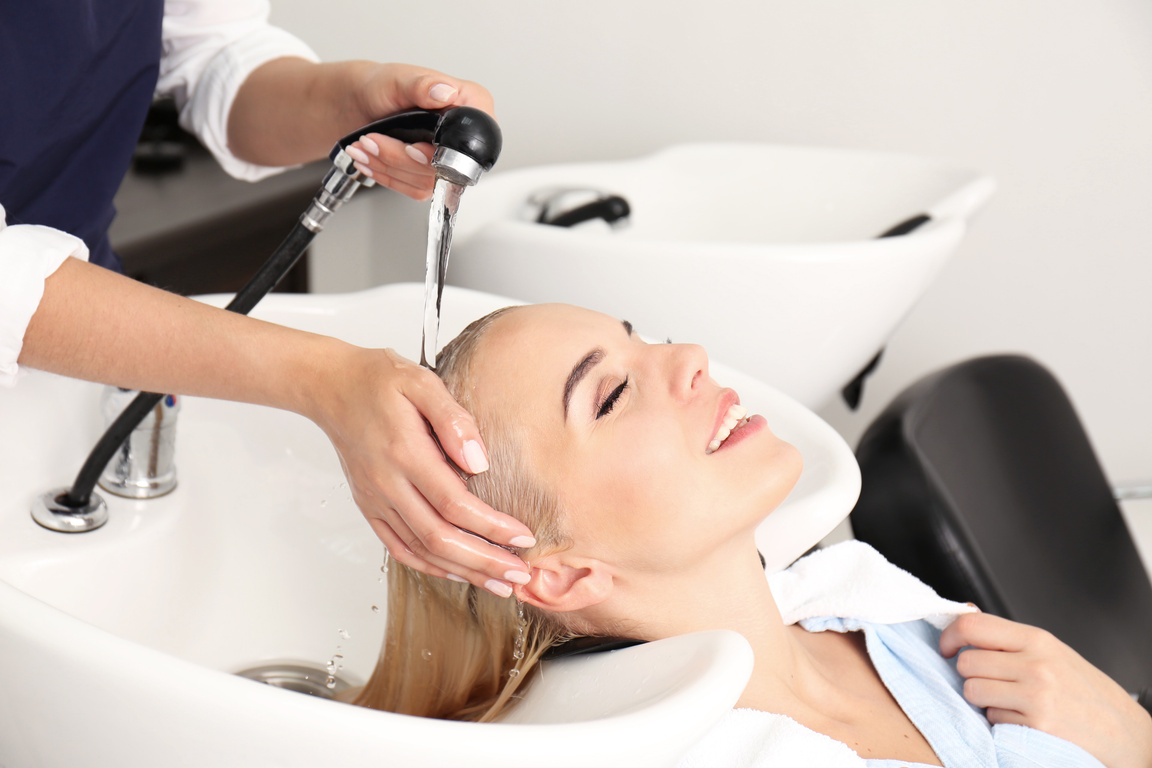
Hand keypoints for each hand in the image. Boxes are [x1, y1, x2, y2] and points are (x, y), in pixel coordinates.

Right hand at [311, 346, 533, 596]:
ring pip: (421, 550)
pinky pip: (399, 548)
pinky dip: (430, 565)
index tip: (523, 537)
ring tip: (499, 582)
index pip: (454, 504)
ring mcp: (376, 500)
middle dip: (484, 561)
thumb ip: (454, 420)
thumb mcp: (422, 382)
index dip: (491, 527)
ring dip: (462, 571)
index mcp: (405, 454)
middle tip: (520, 573)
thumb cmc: (380, 380)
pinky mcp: (369, 507)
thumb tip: (479, 462)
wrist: (332, 387)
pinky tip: (458, 572)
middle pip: (439, 538)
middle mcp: (387, 484)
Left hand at [342, 63, 495, 199]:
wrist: (360, 102)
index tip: (411, 147)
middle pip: (445, 166)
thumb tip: (445, 91)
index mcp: (470, 105)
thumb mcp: (399, 79)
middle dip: (401, 158)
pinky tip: (370, 161)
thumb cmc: (382, 86)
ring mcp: (448, 159)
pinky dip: (387, 177)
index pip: (472, 140)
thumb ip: (422, 85)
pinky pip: (415, 189)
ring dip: (388, 167)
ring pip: (426, 181)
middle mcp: (462, 135)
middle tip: (371, 141)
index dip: (443, 151)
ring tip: (364, 147)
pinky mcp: (431, 174)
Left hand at [940, 612, 1151, 767]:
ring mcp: (1035, 694)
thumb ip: (1010, 640)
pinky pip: (991, 718)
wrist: (1126, 733)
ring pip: (972, 691)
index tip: (946, 647)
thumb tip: (965, 619)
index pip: (973, 624)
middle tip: (991, 681)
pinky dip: (1000, 721)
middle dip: (970, 674)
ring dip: (983, 700)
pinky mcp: (1035, 724)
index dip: (949, 635)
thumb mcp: (1052, 654)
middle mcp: (1036, 663)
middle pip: (966, 662)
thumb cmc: (1086, 693)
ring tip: (1010, 701)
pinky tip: (1024, 719)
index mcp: (1038, 639)